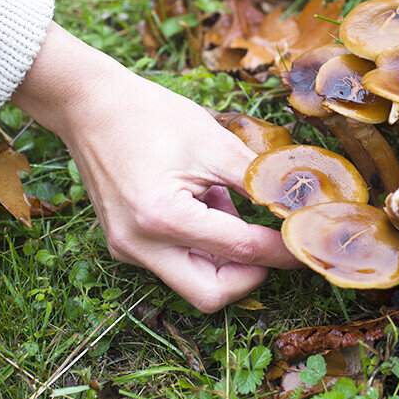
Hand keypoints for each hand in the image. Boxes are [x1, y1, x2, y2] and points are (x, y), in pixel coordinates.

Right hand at [11, 23, 298, 310]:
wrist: (89, 105)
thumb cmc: (151, 116)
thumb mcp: (215, 143)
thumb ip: (260, 181)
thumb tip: (301, 209)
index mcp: (162, 217)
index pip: (240, 250)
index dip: (282, 248)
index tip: (309, 241)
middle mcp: (139, 245)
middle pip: (211, 294)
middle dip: (250, 274)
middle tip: (274, 242)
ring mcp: (127, 249)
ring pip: (193, 282)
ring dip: (224, 257)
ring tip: (222, 202)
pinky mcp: (123, 246)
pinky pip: (173, 264)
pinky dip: (200, 245)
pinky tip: (200, 203)